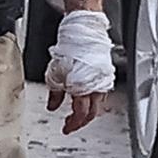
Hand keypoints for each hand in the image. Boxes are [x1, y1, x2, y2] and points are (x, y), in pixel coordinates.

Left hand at [44, 9, 114, 135]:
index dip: (73, 124)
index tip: (66, 128)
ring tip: (75, 113)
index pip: (81, 113)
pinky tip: (84, 98)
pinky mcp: (105, 73)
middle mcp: (96, 85)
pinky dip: (92, 100)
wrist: (85, 29)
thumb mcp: (55, 71)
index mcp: (84, 87)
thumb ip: (54, 91)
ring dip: (87, 111)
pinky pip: (101, 92)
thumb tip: (52, 105)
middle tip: (70, 124)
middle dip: (81, 121)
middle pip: (92, 112)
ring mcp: (103, 80)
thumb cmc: (72, 45)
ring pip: (98, 103)